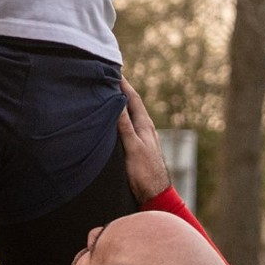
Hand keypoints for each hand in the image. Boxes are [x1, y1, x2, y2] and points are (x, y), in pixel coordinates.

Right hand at [117, 79, 170, 203]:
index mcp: (144, 125)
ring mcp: (143, 137)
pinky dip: (121, 117)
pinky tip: (115, 120)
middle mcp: (145, 128)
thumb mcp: (132, 147)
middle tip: (110, 77)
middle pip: (132, 104)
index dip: (124, 84)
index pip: (133, 98)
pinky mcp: (138, 146)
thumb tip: (117, 102)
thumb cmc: (144, 173)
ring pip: (131, 114)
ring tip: (110, 93)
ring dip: (121, 103)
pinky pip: (128, 125)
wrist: (155, 194)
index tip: (114, 70)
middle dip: (122, 90)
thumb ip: (125, 126)